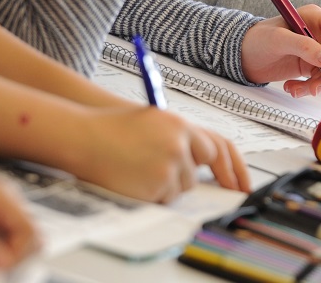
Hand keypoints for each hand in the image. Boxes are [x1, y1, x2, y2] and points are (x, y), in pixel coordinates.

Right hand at [77, 107, 249, 202]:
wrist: (86, 137)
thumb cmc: (114, 128)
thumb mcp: (153, 121)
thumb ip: (178, 135)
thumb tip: (197, 158)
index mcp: (180, 126)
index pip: (213, 150)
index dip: (220, 168)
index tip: (234, 183)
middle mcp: (179, 145)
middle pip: (195, 174)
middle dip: (182, 178)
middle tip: (160, 173)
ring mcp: (169, 167)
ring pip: (180, 188)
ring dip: (164, 186)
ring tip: (137, 170)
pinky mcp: (157, 186)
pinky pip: (163, 198)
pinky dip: (152, 195)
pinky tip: (133, 180)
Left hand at [240, 4, 320, 95]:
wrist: (242, 55)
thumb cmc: (256, 39)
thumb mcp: (278, 40)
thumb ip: (304, 47)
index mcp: (315, 17)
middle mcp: (319, 33)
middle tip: (315, 87)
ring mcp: (316, 50)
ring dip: (317, 85)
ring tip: (295, 90)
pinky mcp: (310, 65)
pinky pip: (319, 80)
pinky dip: (308, 88)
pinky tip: (291, 88)